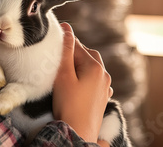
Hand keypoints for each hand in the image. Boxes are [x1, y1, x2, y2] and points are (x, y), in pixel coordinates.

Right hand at [52, 23, 111, 142]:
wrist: (79, 133)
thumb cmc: (69, 105)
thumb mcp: (63, 76)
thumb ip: (66, 52)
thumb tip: (67, 30)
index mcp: (95, 67)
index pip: (78, 46)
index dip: (65, 40)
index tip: (56, 32)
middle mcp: (104, 75)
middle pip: (88, 55)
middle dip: (74, 51)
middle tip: (58, 53)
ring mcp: (105, 87)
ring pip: (92, 67)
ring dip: (80, 63)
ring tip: (66, 67)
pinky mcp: (103, 97)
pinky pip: (95, 79)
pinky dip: (85, 75)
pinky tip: (78, 80)